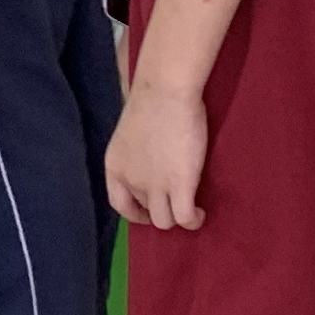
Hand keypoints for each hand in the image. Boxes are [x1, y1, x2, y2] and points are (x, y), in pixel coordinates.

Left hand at [105, 77, 209, 230]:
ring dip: (178, 218)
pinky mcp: (179, 185)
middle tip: (177, 202)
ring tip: (190, 210)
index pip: (118, 203)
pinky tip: (200, 213)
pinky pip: (184, 217)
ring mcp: (154, 185)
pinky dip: (193, 220)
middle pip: (145, 211)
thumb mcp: (131, 136)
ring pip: (164, 221)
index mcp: (114, 166)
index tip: (148, 212)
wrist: (164, 93)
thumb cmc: (151, 104)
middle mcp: (130, 179)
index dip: (135, 213)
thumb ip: (136, 156)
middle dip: (161, 210)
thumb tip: (150, 166)